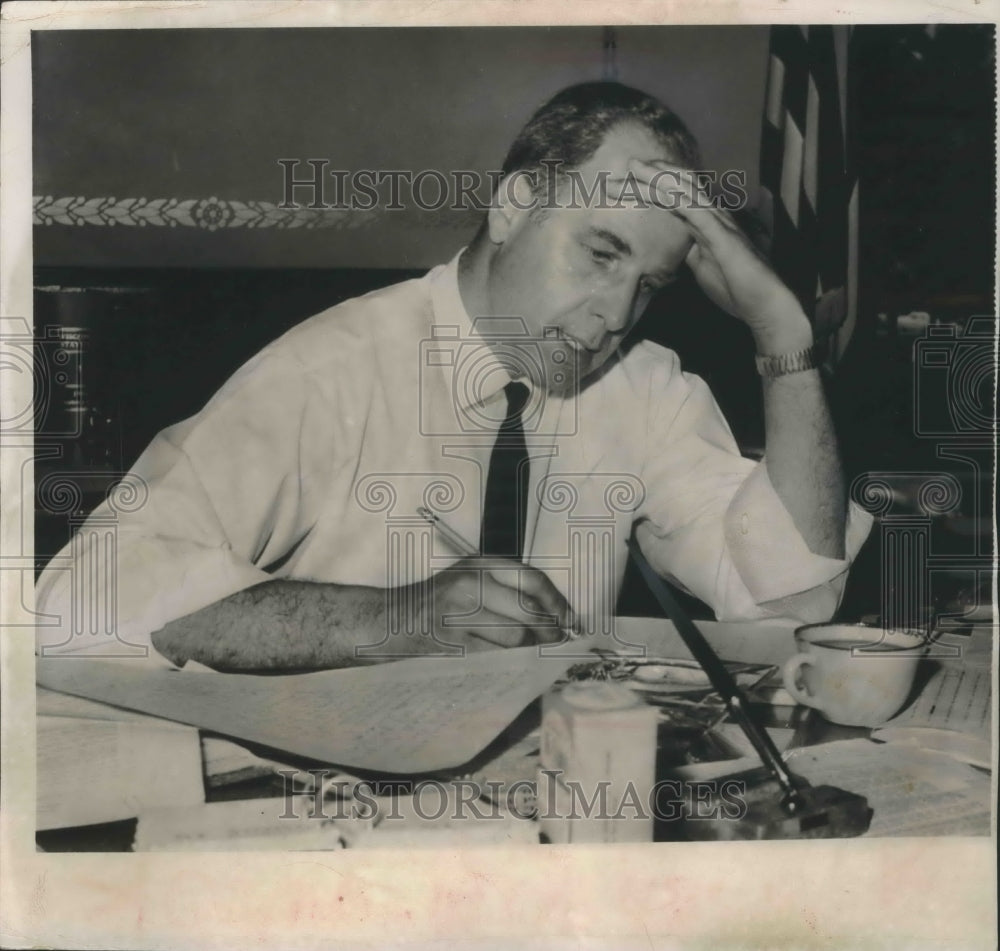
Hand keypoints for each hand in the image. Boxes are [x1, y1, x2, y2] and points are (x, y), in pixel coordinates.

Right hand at [410, 557, 574, 651]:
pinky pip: (495, 658)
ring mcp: (458, 615)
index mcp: (479, 564)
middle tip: (555, 646)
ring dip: (528, 652)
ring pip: (515, 639)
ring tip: (528, 657)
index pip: (533, 580)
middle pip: (530, 613)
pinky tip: (508, 667)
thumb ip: (507, 590)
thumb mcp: (468, 580)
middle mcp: (470, 583)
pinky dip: (508, 665)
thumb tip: (557, 618)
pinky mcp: (450, 644)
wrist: (387, 621)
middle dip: (549, 634)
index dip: (558, 603)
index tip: (571, 622)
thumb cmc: (436, 604)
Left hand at [628, 159, 812, 352]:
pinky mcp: (724, 237)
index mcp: (705, 224)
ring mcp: (720, 223)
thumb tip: (671, 246)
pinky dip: (679, 198)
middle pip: (678, 187)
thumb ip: (688, 251)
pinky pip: (699, 211)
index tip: (625, 182)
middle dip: (650, 175)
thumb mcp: (701, 267)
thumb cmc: (735, 288)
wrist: (763, 305)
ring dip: (659, 178)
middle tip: (626, 164)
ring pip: (686, 191)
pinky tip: (662, 188)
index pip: (676, 198)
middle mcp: (713, 216)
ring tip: (636, 167)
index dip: (652, 187)